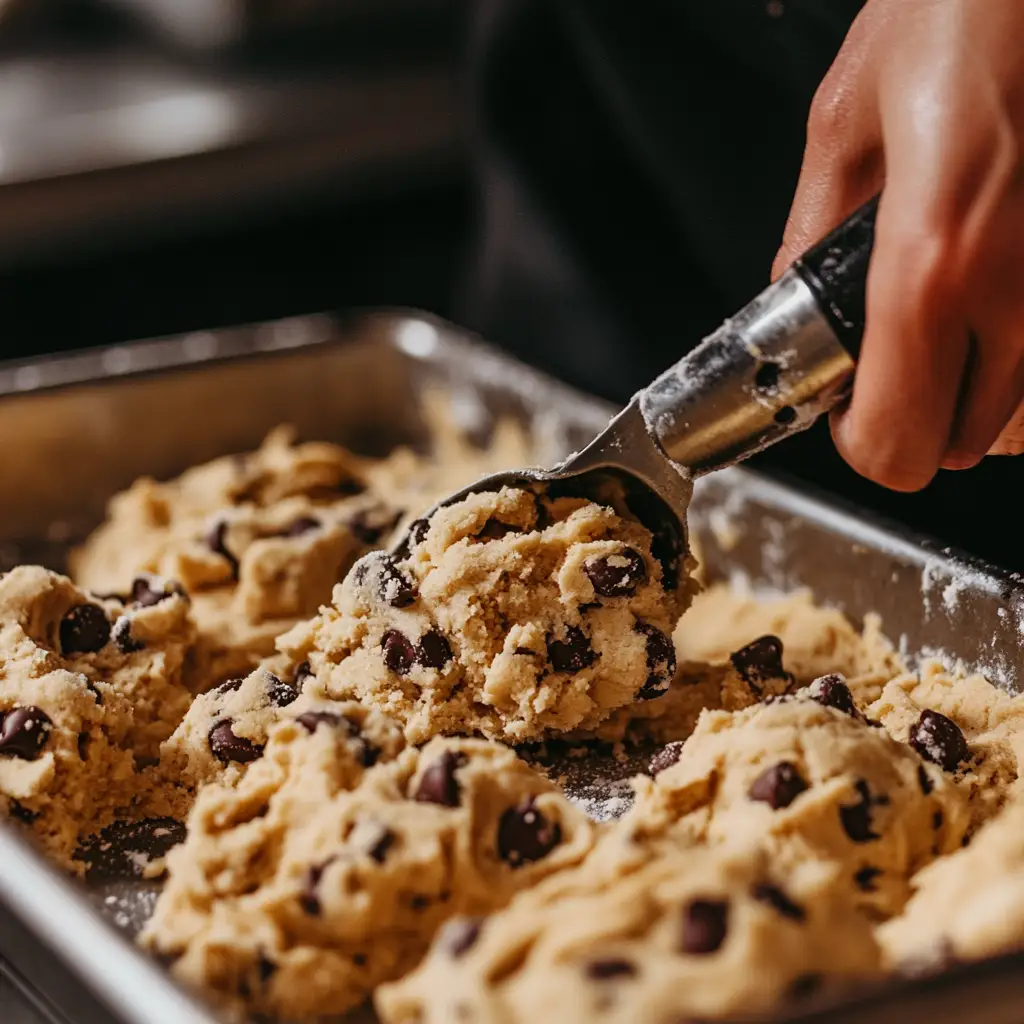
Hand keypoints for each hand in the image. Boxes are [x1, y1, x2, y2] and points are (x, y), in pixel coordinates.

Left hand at [773, 0, 1023, 491]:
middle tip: (889, 351)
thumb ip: (811, 228)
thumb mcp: (848, 116)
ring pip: (1016, 416)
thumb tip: (791, 293)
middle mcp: (1018, 293)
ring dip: (967, 387)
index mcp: (931, 262)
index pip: (892, 445)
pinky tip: (995, 291)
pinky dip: (1014, 351)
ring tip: (946, 309)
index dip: (855, 439)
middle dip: (909, 413)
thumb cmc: (969, 4)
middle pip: (957, 449)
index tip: (841, 400)